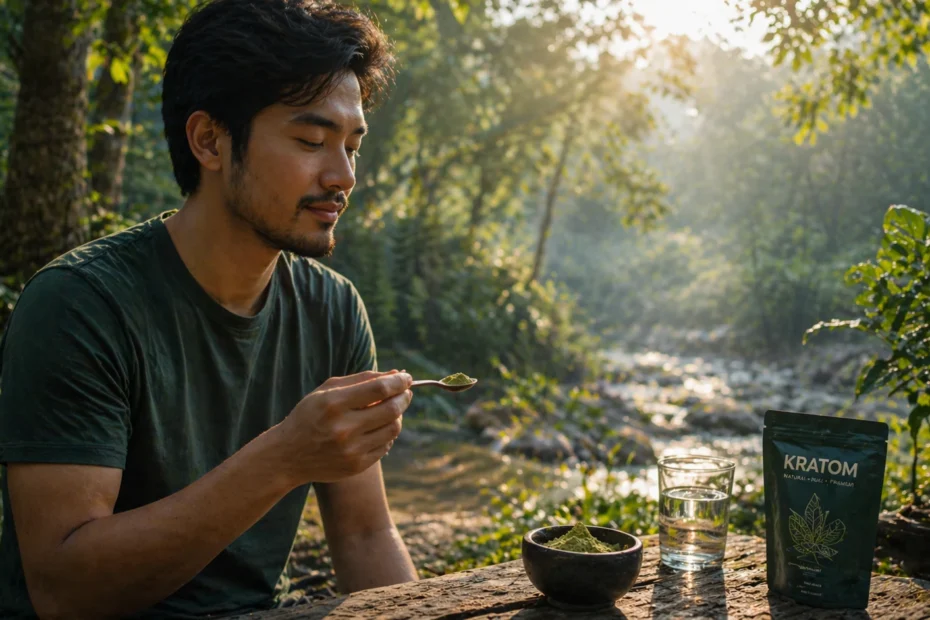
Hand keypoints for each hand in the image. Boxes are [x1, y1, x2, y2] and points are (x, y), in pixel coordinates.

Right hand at [276, 370, 412, 484]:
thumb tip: (396, 374)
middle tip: (406, 392)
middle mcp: (343, 428)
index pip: (380, 389)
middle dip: (404, 397)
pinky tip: (379, 427)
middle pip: (391, 409)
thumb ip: (361, 379)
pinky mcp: (356, 466)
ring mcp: (351, 450)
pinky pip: (385, 446)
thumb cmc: (310, 415)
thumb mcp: (327, 391)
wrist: (287, 455)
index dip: (398, 381)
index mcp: (334, 404)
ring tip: (392, 408)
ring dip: (398, 415)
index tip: (406, 377)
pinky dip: (388, 433)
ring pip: (393, 429)